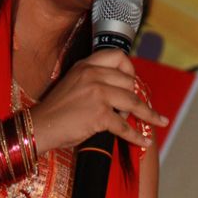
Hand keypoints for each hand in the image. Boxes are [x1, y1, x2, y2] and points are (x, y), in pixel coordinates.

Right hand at [32, 48, 168, 155]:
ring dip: (146, 115)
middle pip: (130, 82)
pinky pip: (125, 126)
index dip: (130, 69)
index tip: (133, 82)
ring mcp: (97, 94)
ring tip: (157, 122)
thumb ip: (93, 80)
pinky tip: (144, 140)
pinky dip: (136, 136)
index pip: (118, 56)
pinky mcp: (99, 115)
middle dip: (135, 97)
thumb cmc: (56, 110)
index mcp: (86, 65)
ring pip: (133, 102)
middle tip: (132, 110)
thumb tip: (121, 91)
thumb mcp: (73, 83)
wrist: (40, 127)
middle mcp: (92, 75)